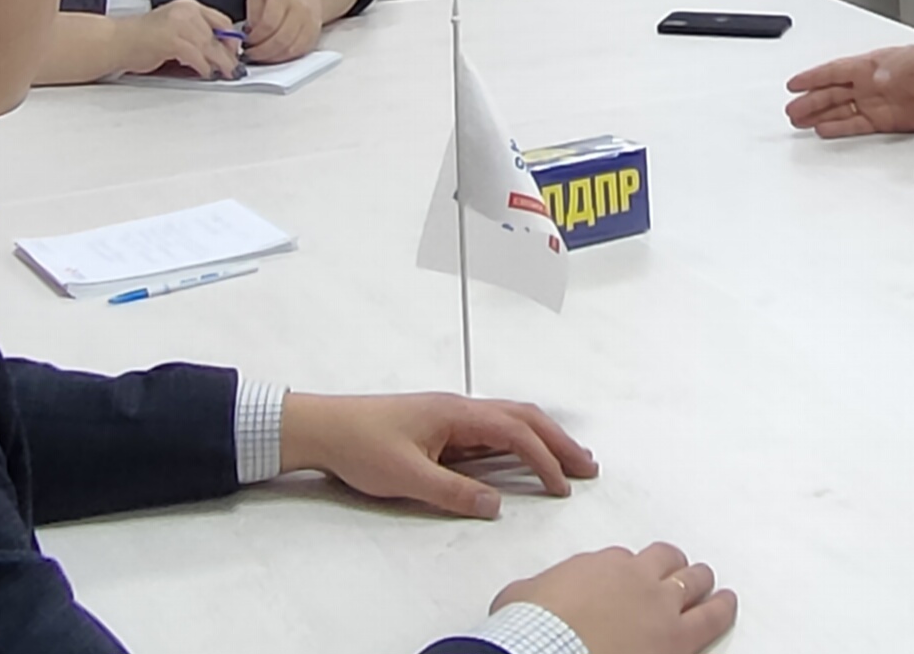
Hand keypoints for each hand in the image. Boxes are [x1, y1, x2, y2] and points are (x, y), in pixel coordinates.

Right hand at [123, 0, 243, 79]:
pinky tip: (205, 73)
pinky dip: (204, 67)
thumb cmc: (142, 39)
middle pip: (219, 34)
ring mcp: (179, 24)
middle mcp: (186, 11)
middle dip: (229, 54)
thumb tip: (218, 52)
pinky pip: (197, 56)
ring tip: (225, 73)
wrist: (116, 41)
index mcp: (188, 7)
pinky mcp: (172, 39)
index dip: (231, 39)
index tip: (234, 53)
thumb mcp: (175, 29)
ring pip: (210, 46)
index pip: (221, 20)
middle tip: (234, 68)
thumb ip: (196, 35)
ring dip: (221, 63)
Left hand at [240, 0, 327, 63]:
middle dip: (262, 51)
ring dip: (273, 57)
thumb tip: (250, 36)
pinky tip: (274, 55)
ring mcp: (310, 23)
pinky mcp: (315, 34)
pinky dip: (285, 58)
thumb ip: (252, 14)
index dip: (255, 37)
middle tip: (251, 53)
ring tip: (260, 56)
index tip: (246, 41)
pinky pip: (299, 52)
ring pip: (291, 49)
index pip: (269, 23)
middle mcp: (300, 9)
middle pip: (281, 39)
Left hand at [281, 392, 595, 519]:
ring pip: (510, 420)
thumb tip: (496, 504)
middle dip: (559, 441)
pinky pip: (492, 430)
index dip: (544, 459)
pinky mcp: (442, 427)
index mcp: (457, 413)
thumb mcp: (406, 477)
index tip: (562, 486)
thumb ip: (453, 492)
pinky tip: (525, 457)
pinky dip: (519, 441)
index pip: (515, 432)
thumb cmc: (360, 445)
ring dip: (543, 437)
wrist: (324, 427)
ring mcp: (452, 416)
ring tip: (569, 459)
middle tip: (588, 466)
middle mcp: (460, 408)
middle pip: (523, 417)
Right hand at [495, 542, 736, 653]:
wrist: (546, 652)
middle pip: (666, 560)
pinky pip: (712, 617)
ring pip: (693, 581)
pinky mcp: (677, 639)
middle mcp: (635, 578)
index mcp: (599, 565)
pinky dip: (722, 608)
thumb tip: (526, 596)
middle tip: (675, 574)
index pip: (621, 560)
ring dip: (699, 581)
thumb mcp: (518, 596)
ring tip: (706, 583)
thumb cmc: (530, 629)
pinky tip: (727, 604)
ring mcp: (660, 607)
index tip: (623, 583)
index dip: (625, 573)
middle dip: (671, 567)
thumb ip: (535, 589)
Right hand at [783, 45, 913, 136]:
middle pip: (830, 92)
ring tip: (799, 121)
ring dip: (818, 115)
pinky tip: (823, 130)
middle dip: (809, 100)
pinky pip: (854, 124)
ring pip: (838, 109)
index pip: (833, 71)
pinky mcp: (882, 120)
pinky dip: (838, 127)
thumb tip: (875, 79)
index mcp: (869, 65)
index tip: (794, 84)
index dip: (812, 77)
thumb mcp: (911, 64)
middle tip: (791, 110)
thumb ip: (891, 72)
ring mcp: (873, 102)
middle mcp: (867, 84)